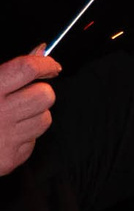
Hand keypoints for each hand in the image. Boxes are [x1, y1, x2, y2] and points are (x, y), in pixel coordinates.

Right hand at [0, 47, 58, 175]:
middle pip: (44, 95)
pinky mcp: (11, 158)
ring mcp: (5, 139)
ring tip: (11, 116)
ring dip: (34, 115)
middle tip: (25, 94)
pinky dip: (25, 136)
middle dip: (40, 92)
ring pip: (44, 119)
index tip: (50, 66)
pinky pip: (33, 140)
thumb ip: (11, 69)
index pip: (26, 69)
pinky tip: (5, 134)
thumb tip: (40, 51)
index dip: (45, 64)